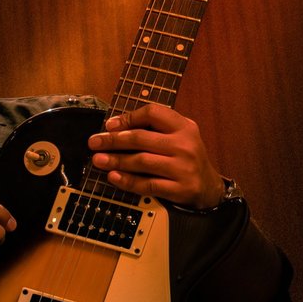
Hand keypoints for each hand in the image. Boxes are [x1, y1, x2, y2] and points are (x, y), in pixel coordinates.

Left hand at [86, 103, 223, 209]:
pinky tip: (113, 177)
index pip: (153, 113)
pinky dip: (128, 181)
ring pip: (142, 161)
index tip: (109, 125)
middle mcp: (184, 145)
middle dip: (113, 140)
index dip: (128, 117)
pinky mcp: (179, 188)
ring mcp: (183, 167)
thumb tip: (115, 127)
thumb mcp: (179, 136)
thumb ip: (156, 128)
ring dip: (116, 160)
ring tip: (98, 160)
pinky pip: (148, 184)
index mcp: (184, 127)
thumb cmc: (185, 158)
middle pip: (141, 138)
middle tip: (94, 142)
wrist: (208, 187)